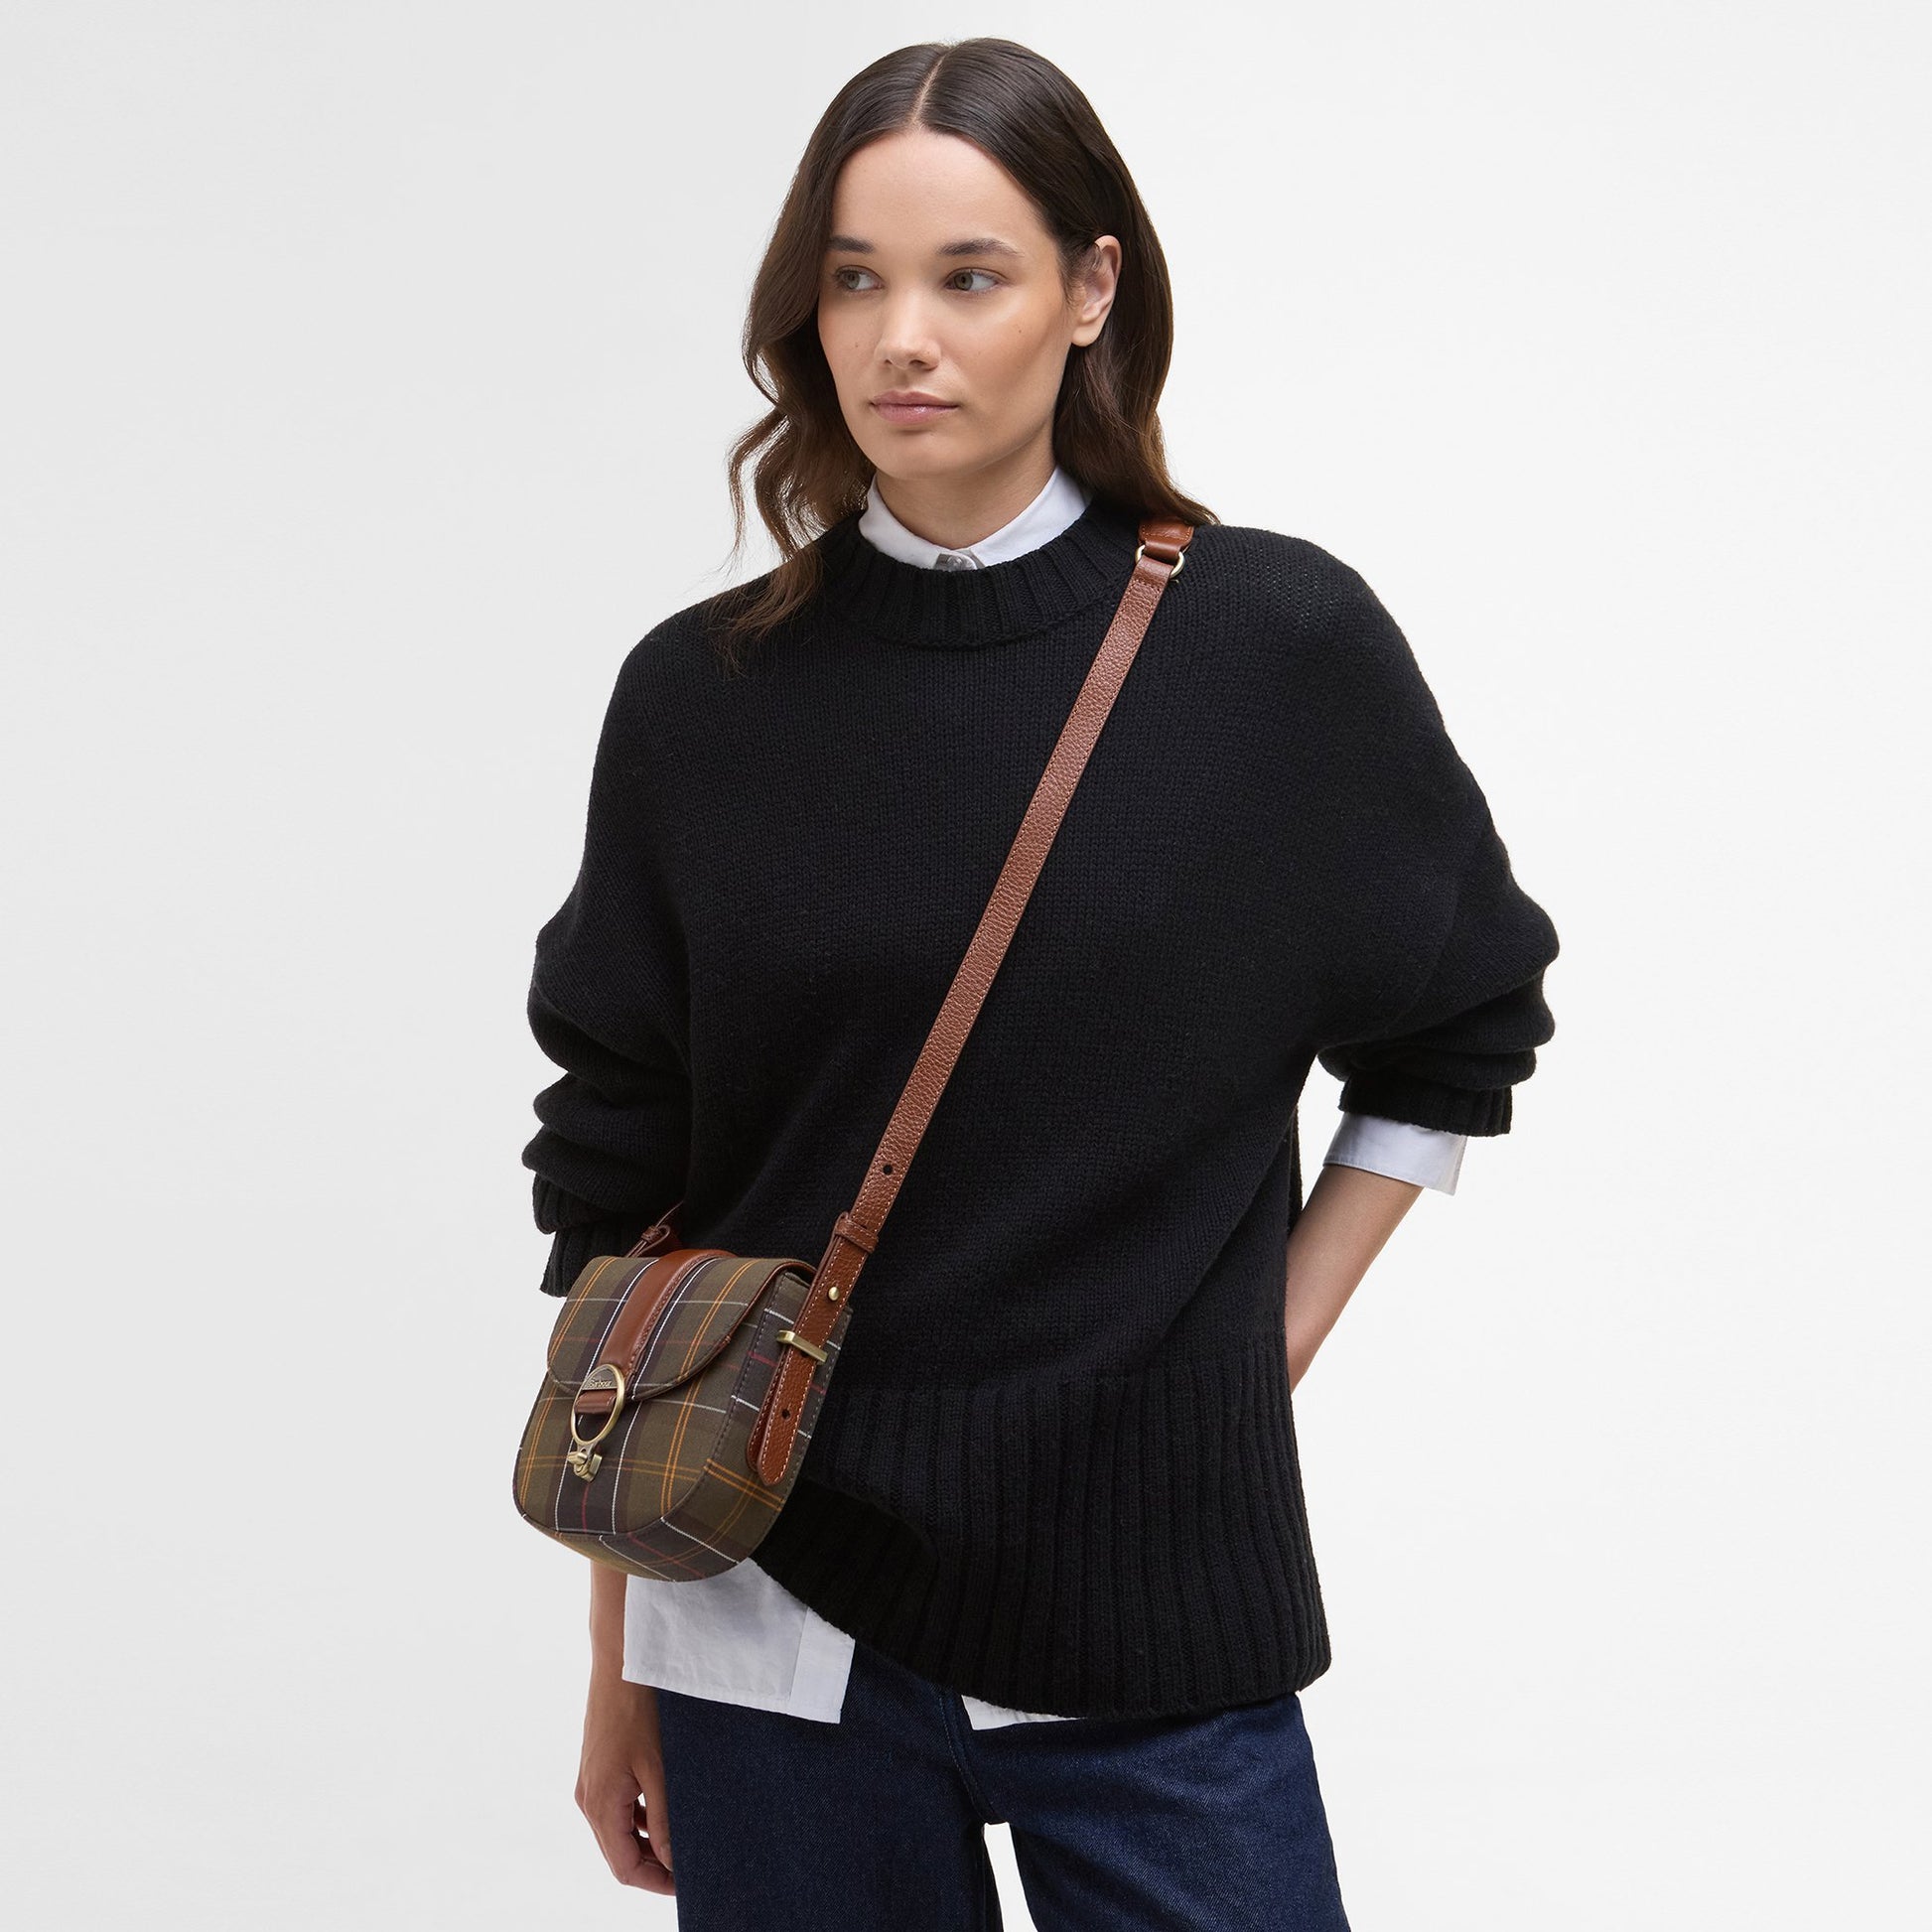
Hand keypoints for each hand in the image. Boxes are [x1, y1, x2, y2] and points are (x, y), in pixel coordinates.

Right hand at [577, 1674, 674, 1895]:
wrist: (620, 1661)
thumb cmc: (639, 1709)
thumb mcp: (659, 1767)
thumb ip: (665, 1818)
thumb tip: (673, 1861)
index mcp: (600, 1805)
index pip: (624, 1867)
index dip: (655, 1882)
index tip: (687, 1885)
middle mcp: (588, 1800)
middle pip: (618, 1854)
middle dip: (652, 1867)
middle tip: (690, 1868)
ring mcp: (590, 1783)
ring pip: (618, 1832)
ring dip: (647, 1844)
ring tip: (683, 1843)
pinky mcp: (598, 1769)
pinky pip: (617, 1808)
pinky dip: (640, 1819)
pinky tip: (665, 1812)